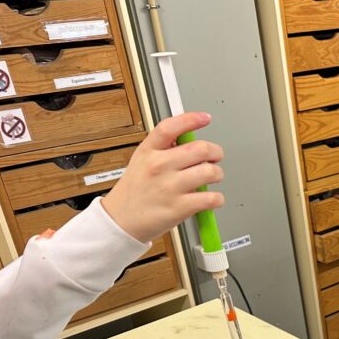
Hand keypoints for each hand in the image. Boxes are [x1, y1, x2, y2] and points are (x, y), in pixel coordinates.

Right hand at [102, 112, 224, 242]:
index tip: (205, 118)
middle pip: (200, 148)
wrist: (121, 221)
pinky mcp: (179, 207)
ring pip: (210, 172)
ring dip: (217, 174)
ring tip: (212, 178)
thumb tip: (190, 139)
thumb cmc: (135, 191)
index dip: (191, 120)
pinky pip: (211, 198)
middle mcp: (159, 166)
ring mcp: (169, 187)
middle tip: (215, 157)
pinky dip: (218, 198)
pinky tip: (212, 198)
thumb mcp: (141, 161)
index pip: (170, 127)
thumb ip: (163, 148)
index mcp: (148, 151)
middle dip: (215, 152)